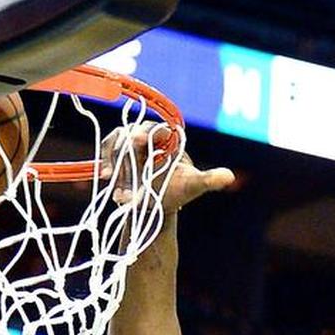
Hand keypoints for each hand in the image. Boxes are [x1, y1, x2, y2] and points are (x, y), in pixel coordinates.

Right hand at [102, 128, 233, 214]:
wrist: (158, 204)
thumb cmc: (178, 191)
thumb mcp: (193, 185)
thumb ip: (208, 180)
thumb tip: (230, 177)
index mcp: (166, 138)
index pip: (154, 129)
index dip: (145, 133)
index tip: (138, 142)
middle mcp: (147, 137)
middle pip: (131, 133)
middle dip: (124, 147)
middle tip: (118, 164)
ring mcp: (129, 146)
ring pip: (116, 141)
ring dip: (113, 160)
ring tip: (111, 178)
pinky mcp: (116, 155)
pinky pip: (107, 151)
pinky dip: (105, 162)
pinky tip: (105, 176)